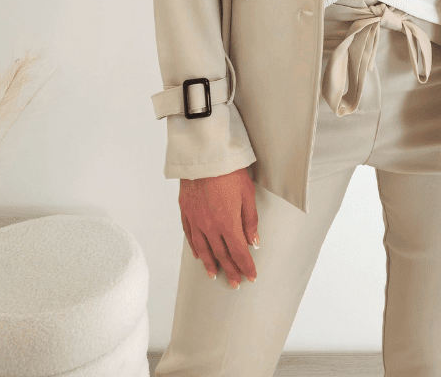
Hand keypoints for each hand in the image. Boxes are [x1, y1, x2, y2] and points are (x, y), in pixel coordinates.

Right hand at [179, 167, 258, 287]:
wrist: (204, 156)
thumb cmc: (229, 172)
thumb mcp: (247, 194)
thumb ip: (250, 220)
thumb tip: (254, 242)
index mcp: (227, 223)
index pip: (239, 252)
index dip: (246, 266)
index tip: (251, 277)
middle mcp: (210, 227)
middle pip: (221, 254)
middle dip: (230, 270)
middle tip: (236, 283)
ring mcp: (196, 220)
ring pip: (203, 250)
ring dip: (211, 264)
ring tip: (216, 275)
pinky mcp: (185, 212)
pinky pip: (190, 236)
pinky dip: (195, 248)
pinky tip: (198, 255)